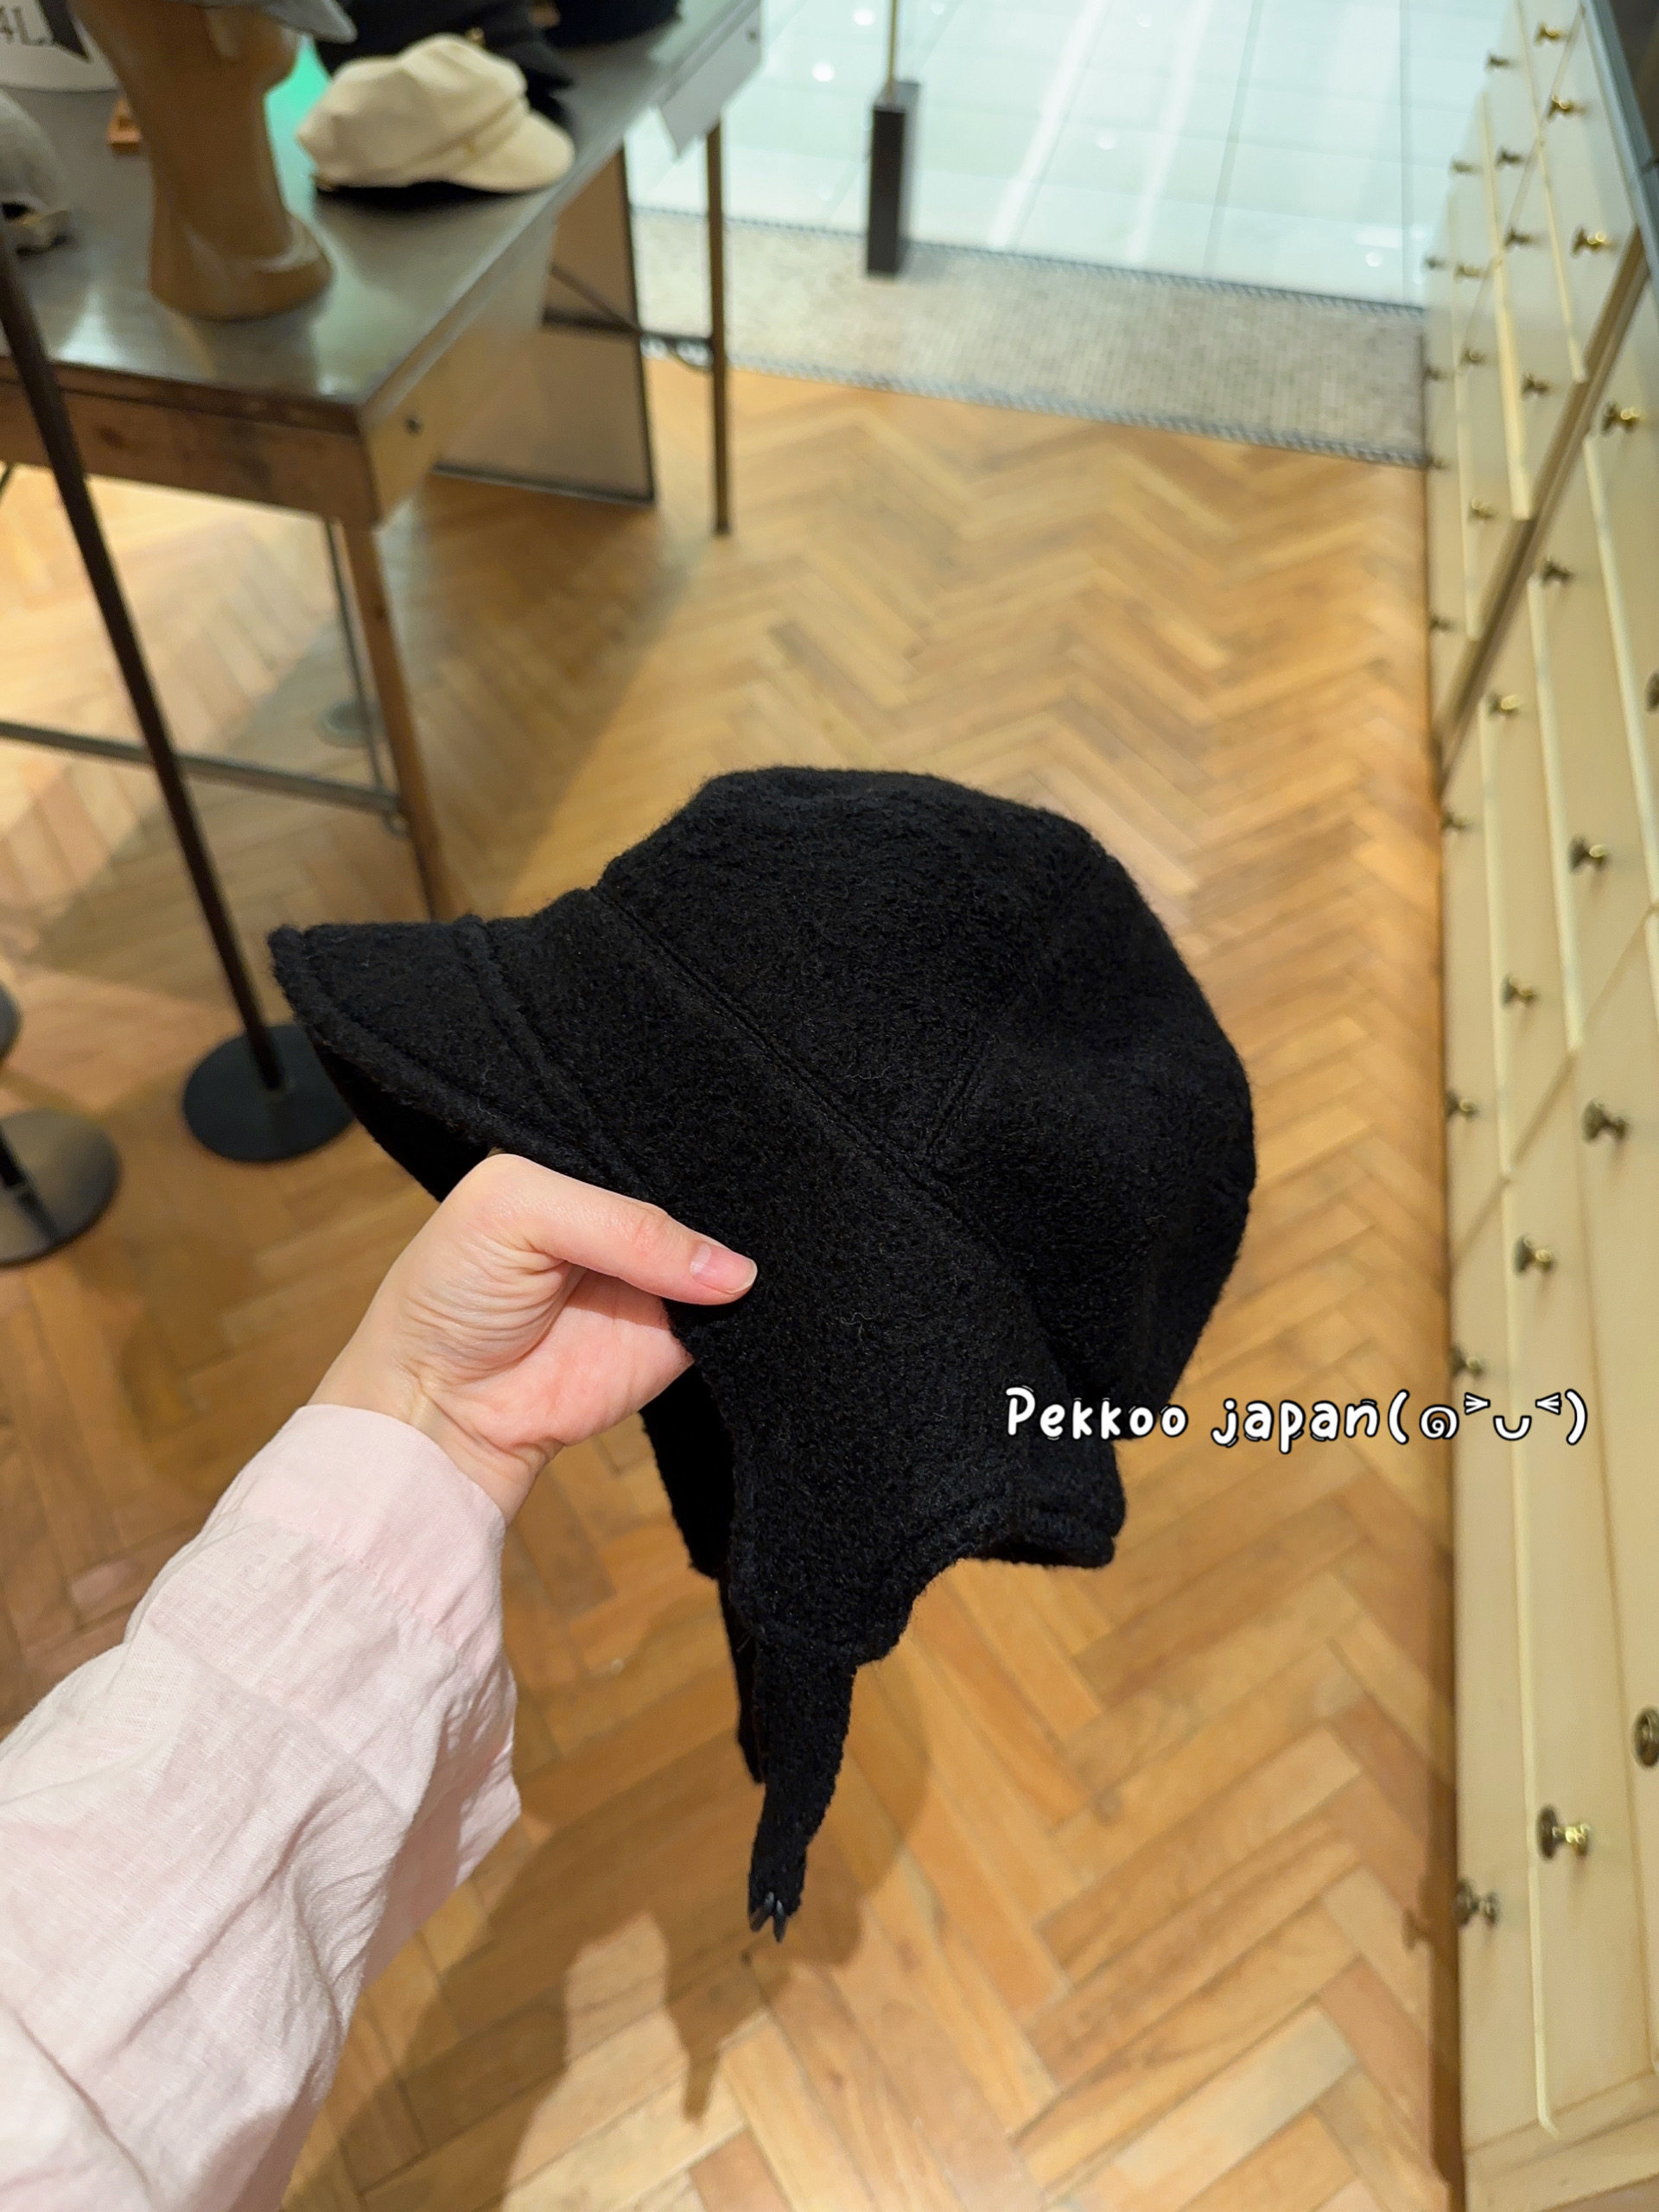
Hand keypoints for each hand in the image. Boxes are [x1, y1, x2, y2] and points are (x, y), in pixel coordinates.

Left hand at [311, 1154, 755, 1519]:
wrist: (439, 1406)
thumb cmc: (451, 1294)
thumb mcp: (518, 1213)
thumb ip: (623, 1226)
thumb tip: (735, 1274)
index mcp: (581, 1168)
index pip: (655, 1139)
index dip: (691, 1144)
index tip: (737, 1139)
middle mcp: (624, 1220)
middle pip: (701, 1194)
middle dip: (727, 1199)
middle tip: (761, 1194)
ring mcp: (657, 1280)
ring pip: (726, 1255)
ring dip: (743, 1257)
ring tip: (765, 1242)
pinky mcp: (679, 1340)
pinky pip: (737, 1320)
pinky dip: (752, 1313)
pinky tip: (753, 1295)